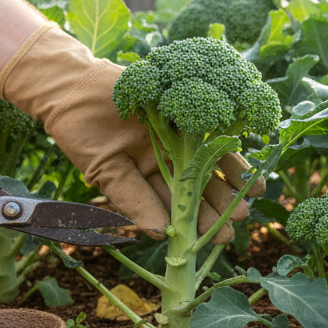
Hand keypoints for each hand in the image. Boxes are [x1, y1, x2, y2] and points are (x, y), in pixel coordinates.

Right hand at [0, 26, 263, 243]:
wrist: (74, 87)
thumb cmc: (82, 133)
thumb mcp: (105, 170)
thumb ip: (131, 199)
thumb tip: (158, 233)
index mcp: (148, 180)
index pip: (176, 208)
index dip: (197, 224)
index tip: (217, 241)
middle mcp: (167, 162)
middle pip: (199, 188)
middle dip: (219, 206)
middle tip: (238, 221)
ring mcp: (177, 136)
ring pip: (209, 162)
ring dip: (231, 178)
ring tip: (253, 193)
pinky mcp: (183, 109)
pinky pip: (210, 126)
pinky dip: (227, 141)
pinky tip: (245, 154)